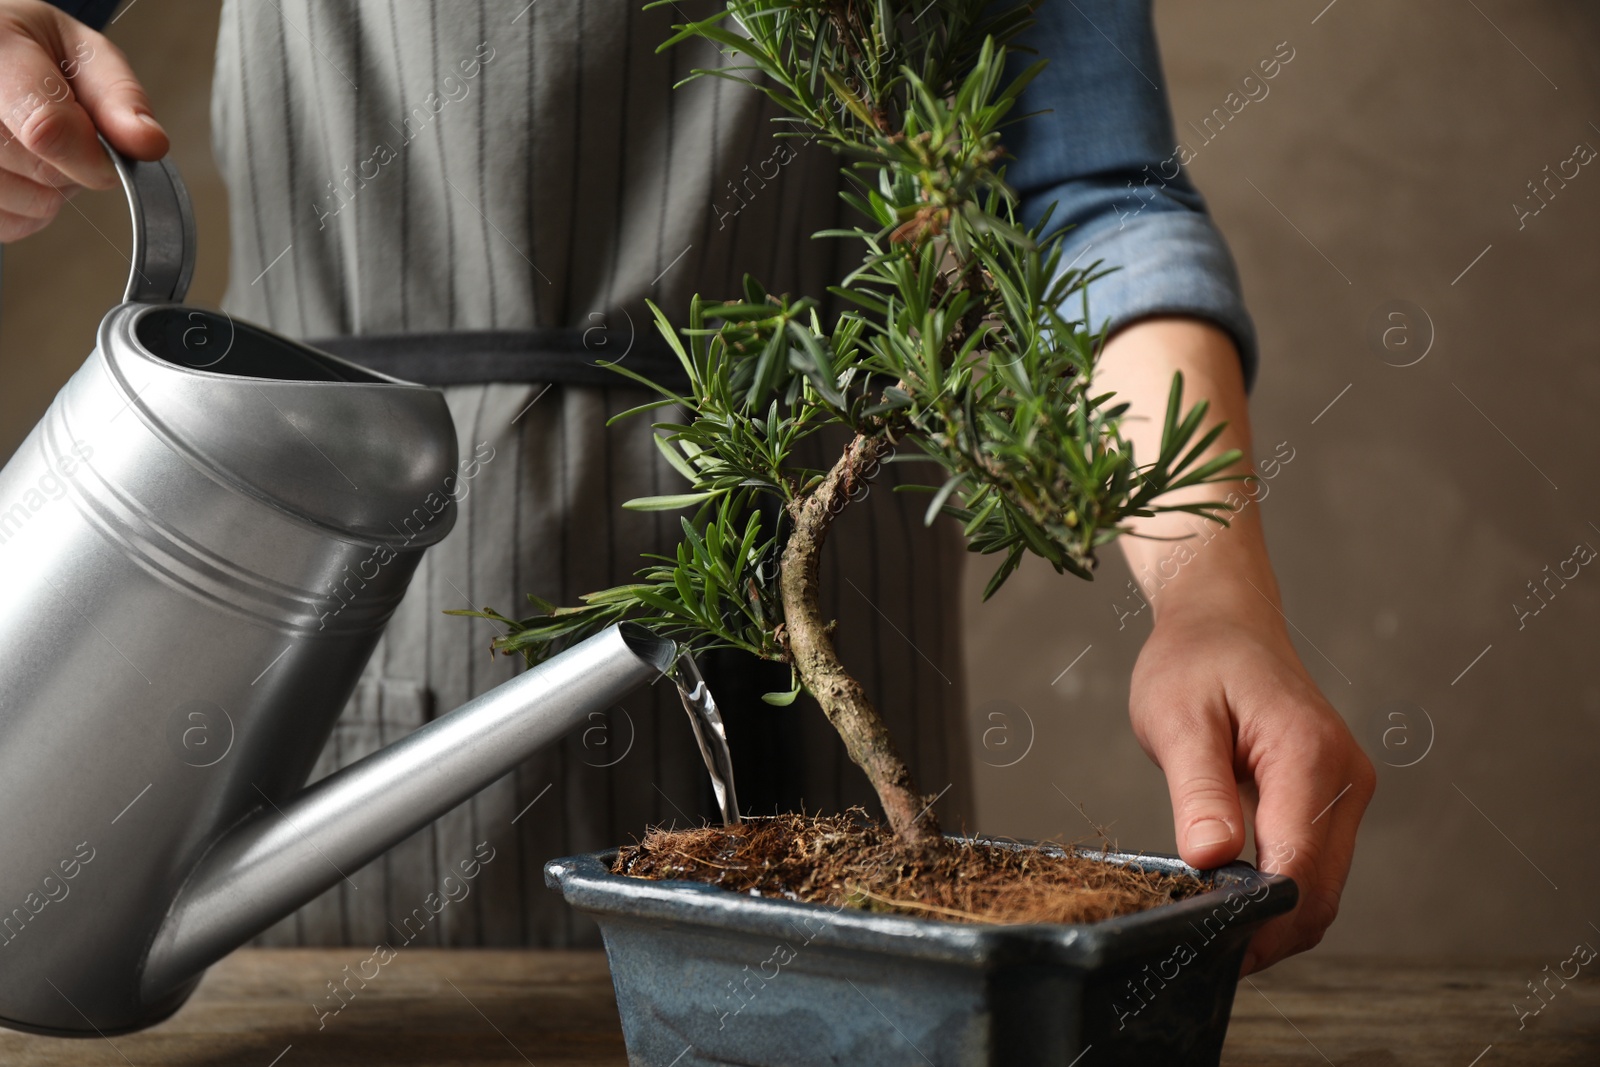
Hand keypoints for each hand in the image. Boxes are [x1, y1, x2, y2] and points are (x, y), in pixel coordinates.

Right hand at [0, 0, 166, 240]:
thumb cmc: (35, 53)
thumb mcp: (83, 54)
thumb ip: (119, 97)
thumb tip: (149, 143)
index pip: (46, 128)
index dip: (91, 156)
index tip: (107, 156)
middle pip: (41, 172)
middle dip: (73, 165)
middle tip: (65, 133)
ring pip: (27, 204)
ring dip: (50, 189)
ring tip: (34, 146)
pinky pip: (8, 226)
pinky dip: (26, 210)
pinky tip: (17, 171)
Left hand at [1127, 596, 1376, 974]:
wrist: (1223, 619)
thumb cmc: (1196, 658)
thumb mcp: (1178, 717)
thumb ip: (1198, 789)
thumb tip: (1212, 858)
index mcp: (1310, 755)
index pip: (1298, 867)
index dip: (1258, 922)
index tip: (1209, 949)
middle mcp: (1345, 777)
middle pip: (1320, 891)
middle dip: (1267, 934)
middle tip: (1198, 954)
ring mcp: (1346, 789)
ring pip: (1322, 887)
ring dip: (1275, 920)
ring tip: (1209, 933)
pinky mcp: (1334, 798)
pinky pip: (1314, 864)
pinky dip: (1280, 893)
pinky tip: (1231, 902)